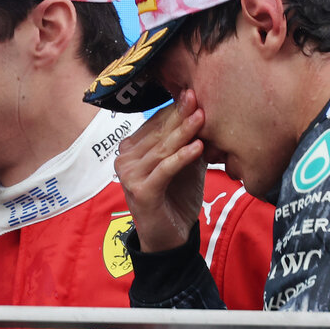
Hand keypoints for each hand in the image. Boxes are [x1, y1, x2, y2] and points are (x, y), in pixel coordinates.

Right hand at [113, 92, 206, 251]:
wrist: (169, 236)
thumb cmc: (176, 197)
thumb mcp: (185, 164)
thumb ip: (190, 141)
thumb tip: (204, 113)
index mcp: (131, 149)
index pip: (155, 123)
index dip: (175, 109)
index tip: (194, 92)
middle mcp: (125, 159)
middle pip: (158, 133)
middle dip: (180, 115)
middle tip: (197, 96)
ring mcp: (130, 176)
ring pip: (162, 149)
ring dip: (183, 133)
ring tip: (202, 117)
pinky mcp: (141, 192)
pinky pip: (164, 170)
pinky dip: (181, 158)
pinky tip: (197, 148)